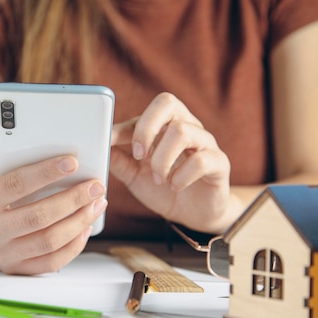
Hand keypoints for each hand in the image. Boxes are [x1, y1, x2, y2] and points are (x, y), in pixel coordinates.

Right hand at [0, 126, 107, 274]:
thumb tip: (5, 115)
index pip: (15, 185)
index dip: (46, 173)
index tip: (72, 161)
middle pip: (38, 216)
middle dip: (73, 199)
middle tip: (96, 184)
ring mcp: (1, 254)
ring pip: (49, 241)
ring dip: (79, 221)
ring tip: (97, 202)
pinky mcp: (15, 268)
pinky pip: (51, 262)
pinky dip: (74, 245)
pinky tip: (85, 225)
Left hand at [110, 92, 232, 232]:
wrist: (194, 214)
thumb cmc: (164, 189)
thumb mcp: (134, 176)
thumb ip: (118, 160)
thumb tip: (98, 146)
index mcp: (165, 125)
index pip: (145, 111)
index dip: (125, 127)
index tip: (108, 141)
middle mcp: (187, 127)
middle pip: (168, 102)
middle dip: (146, 127)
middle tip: (139, 155)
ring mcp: (205, 143)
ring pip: (182, 131)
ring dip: (162, 158)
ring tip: (157, 178)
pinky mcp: (219, 163)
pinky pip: (201, 160)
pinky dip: (181, 175)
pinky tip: (174, 186)